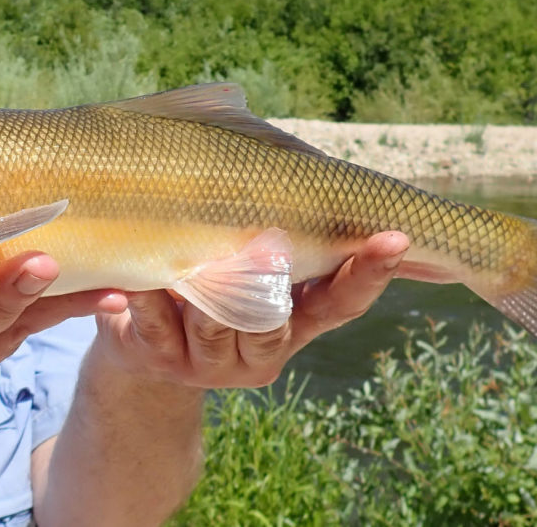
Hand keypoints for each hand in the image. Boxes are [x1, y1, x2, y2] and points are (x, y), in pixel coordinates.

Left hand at [92, 231, 409, 388]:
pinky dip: (148, 298)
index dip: (371, 272)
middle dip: (271, 280)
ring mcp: (211, 362)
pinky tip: (138, 282)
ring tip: (201, 256)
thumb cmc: (213, 273)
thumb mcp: (254, 257)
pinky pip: (155, 324)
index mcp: (297, 320)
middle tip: (274, 245)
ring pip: (215, 324)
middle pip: (275, 321)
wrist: (144, 341)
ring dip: (206, 285)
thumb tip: (335, 173)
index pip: (344, 301)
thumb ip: (291, 226)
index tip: (398, 236)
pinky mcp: (162, 360)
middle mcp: (261, 350)